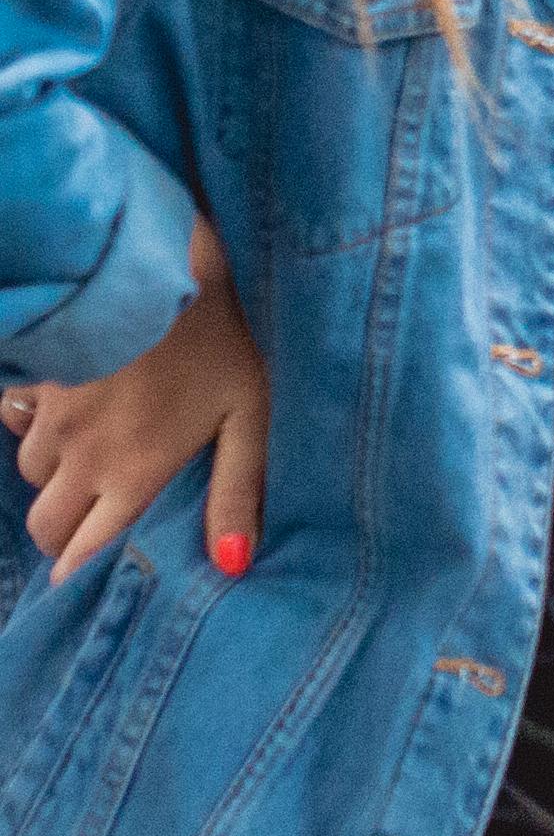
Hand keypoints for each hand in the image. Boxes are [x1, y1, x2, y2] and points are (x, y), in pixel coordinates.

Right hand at [1, 220, 267, 583]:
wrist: (159, 262)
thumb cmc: (217, 340)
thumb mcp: (248, 415)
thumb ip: (237, 491)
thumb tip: (233, 563)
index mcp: (135, 475)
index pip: (82, 555)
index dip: (81, 572)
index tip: (90, 571)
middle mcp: (82, 458)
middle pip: (45, 526)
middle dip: (65, 532)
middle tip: (96, 516)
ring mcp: (50, 419)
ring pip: (31, 476)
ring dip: (56, 477)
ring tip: (97, 453)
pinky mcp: (33, 380)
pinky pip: (15, 423)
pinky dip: (34, 427)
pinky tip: (70, 408)